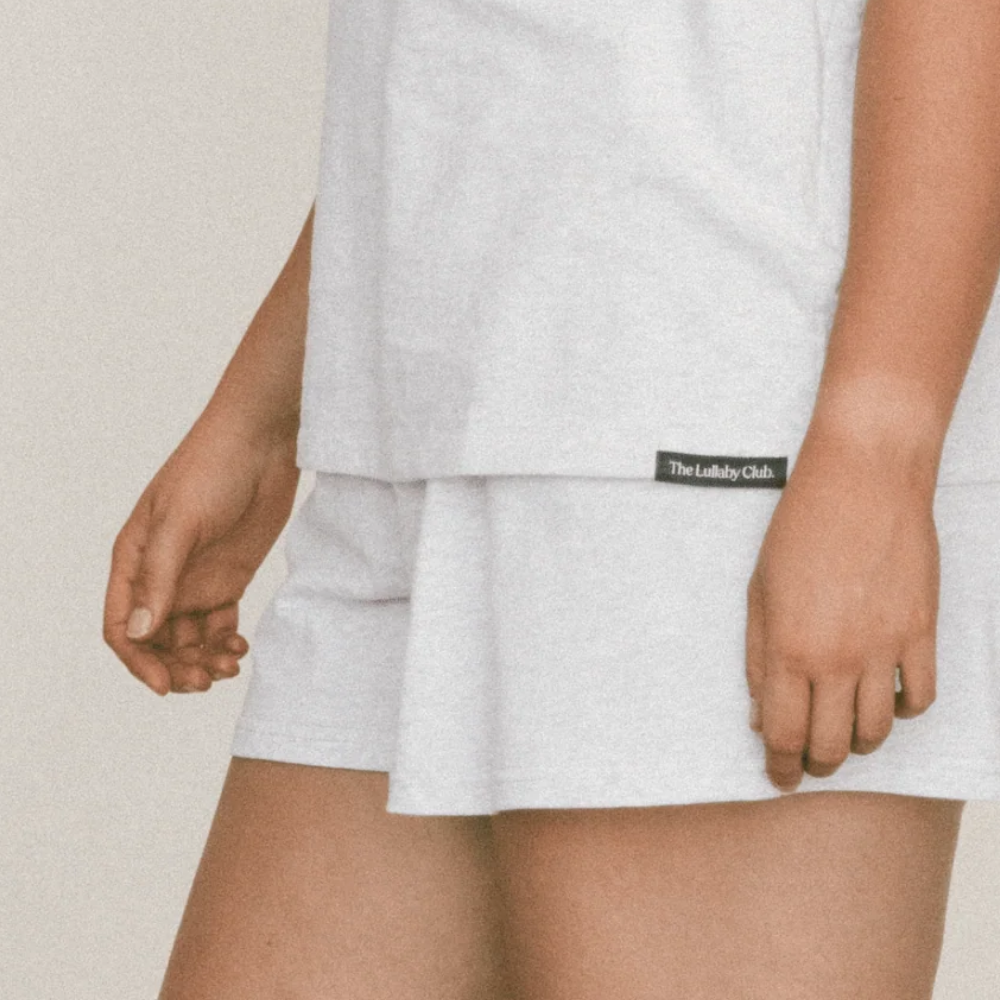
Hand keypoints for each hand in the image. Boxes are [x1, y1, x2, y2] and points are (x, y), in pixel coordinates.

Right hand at [103, 417, 300, 695]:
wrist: (263, 443)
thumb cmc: (213, 469)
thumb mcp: (182, 523)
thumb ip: (161, 578)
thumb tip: (140, 633)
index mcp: (134, 561)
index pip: (123, 627)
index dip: (139, 661)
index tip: (166, 684)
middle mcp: (160, 576)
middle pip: (158, 641)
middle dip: (178, 666)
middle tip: (207, 679)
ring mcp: (196, 579)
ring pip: (190, 638)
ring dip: (205, 659)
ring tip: (231, 663)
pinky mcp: (229, 578)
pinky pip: (220, 624)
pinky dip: (226, 642)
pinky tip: (241, 646)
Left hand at [744, 427, 939, 791]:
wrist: (863, 482)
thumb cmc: (800, 530)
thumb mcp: (759, 591)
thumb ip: (758, 657)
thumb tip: (760, 712)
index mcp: (789, 648)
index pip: (783, 733)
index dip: (779, 766)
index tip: (779, 777)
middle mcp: (838, 659)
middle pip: (831, 744)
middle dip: (816, 762)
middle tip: (809, 759)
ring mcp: (885, 648)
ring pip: (878, 729)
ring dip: (858, 740)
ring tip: (843, 728)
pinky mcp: (922, 632)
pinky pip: (921, 696)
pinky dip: (904, 710)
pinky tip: (886, 698)